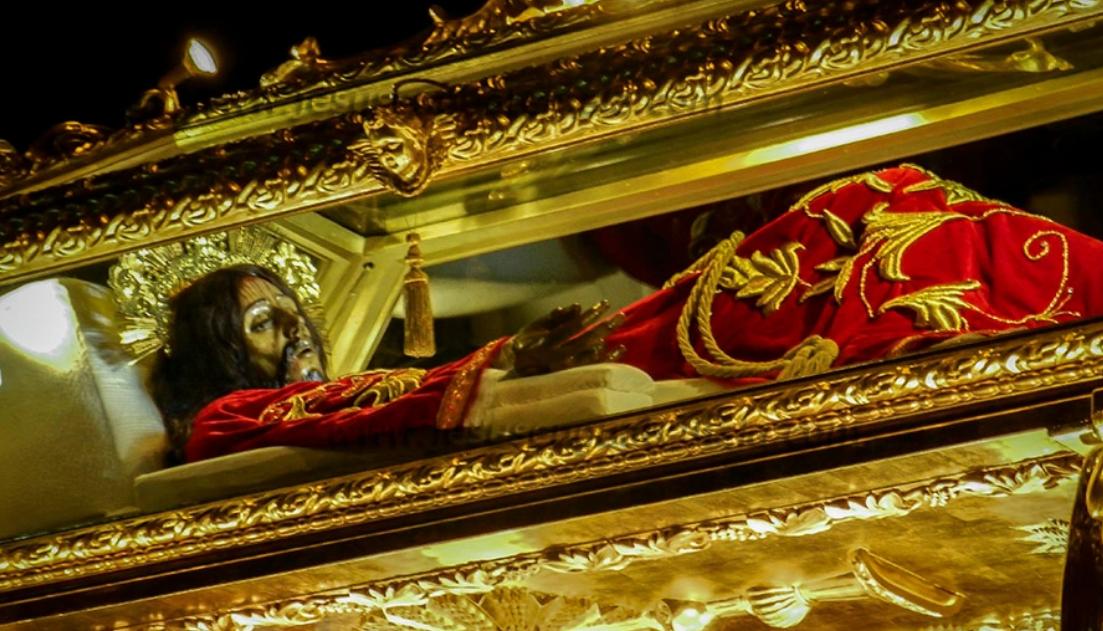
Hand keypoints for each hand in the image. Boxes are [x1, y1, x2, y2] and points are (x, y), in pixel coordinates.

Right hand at [502, 301, 626, 378]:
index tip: (604, 305)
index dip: (589, 315)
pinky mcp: (570, 378)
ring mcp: (564, 370)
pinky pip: (593, 369)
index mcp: (546, 341)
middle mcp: (556, 356)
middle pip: (586, 340)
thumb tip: (577, 307)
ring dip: (609, 340)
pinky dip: (608, 359)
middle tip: (621, 315)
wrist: (515, 368)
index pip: (573, 327)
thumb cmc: (527, 342)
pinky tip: (620, 349)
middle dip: (605, 327)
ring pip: (592, 357)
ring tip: (621, 327)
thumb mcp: (536, 326)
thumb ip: (556, 316)